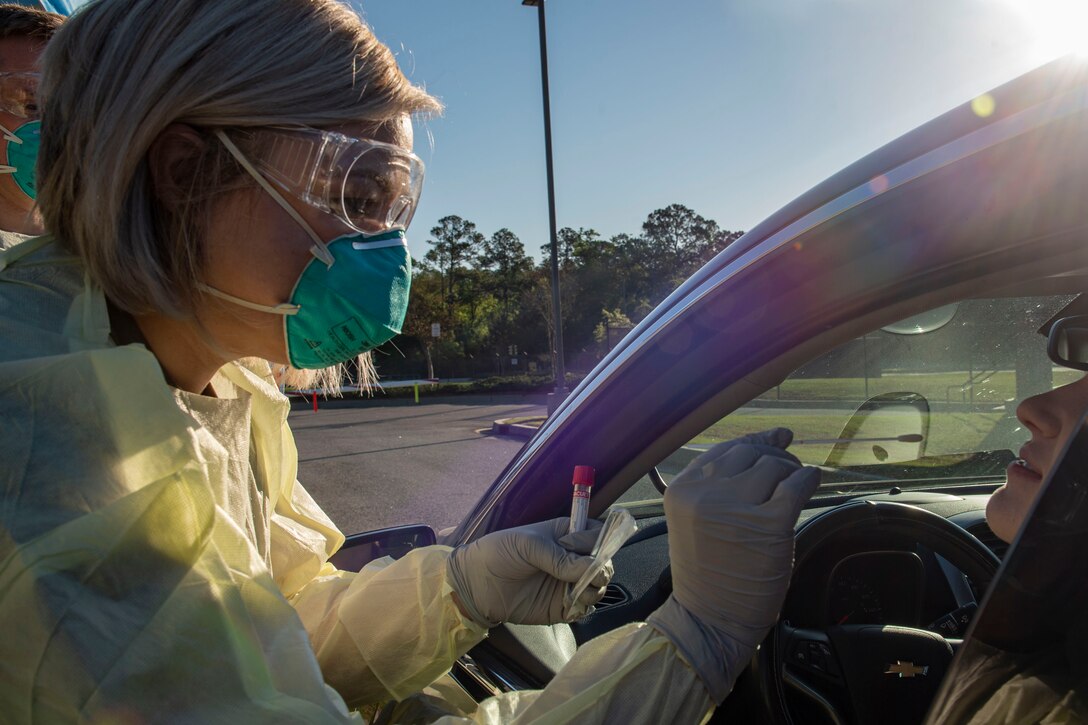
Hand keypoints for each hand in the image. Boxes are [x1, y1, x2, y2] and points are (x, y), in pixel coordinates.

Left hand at [447, 517, 611, 626]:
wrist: (475, 584)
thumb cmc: (499, 553)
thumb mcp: (529, 546)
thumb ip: (560, 557)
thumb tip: (591, 568)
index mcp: (567, 535)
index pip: (598, 535)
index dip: (601, 542)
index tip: (592, 551)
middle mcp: (572, 559)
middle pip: (604, 562)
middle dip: (602, 568)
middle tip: (588, 575)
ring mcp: (568, 583)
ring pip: (599, 586)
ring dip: (595, 588)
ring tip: (576, 590)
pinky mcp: (562, 606)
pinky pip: (585, 608)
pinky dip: (584, 606)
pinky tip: (570, 602)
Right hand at [648, 428, 819, 701]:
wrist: (711, 618)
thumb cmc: (708, 570)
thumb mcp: (697, 518)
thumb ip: (725, 481)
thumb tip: (778, 436)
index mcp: (682, 490)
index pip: (725, 448)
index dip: (756, 443)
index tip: (777, 441)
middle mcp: (704, 494)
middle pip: (750, 453)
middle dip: (774, 459)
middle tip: (787, 475)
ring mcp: (736, 508)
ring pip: (774, 466)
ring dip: (790, 471)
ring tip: (794, 486)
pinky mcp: (768, 525)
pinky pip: (796, 485)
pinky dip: (808, 480)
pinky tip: (810, 484)